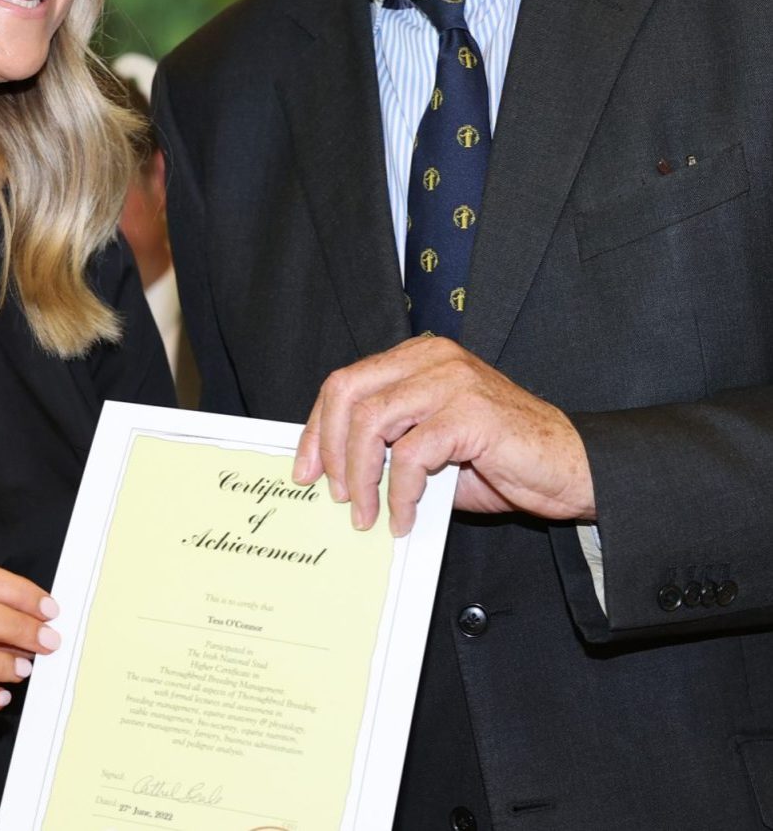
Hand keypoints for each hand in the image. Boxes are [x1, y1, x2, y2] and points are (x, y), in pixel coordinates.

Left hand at [293, 335, 594, 534]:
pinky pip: (410, 456)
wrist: (570, 466)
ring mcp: (452, 381)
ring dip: (359, 476)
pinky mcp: (470, 413)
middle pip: (348, 392)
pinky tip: (403, 518)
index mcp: (419, 357)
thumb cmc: (503, 458)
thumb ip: (390, 441)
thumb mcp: (433, 443)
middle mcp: (433, 358)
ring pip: (371, 421)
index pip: (347, 382)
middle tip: (332, 494)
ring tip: (365, 514)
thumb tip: (337, 471)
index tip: (305, 469)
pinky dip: (398, 494)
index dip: (317, 427)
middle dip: (327, 447)